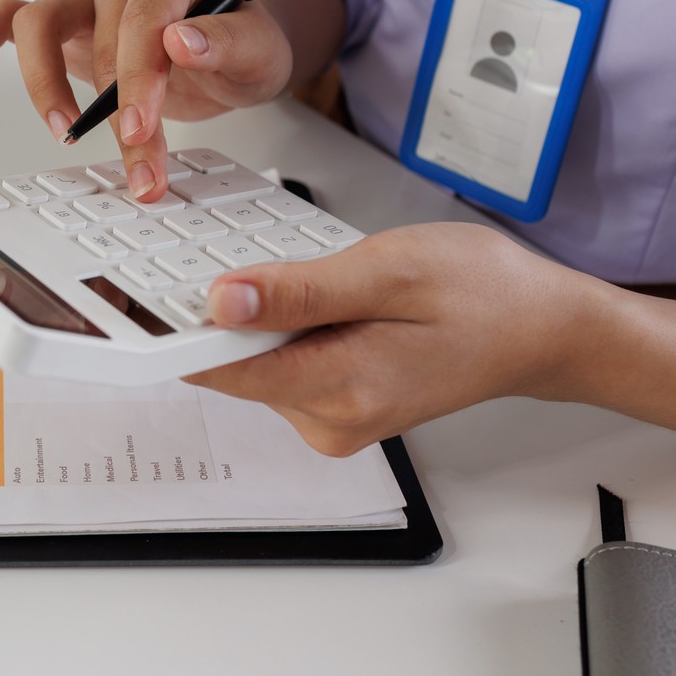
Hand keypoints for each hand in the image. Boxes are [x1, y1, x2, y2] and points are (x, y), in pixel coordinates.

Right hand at [0, 0, 292, 199]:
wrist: (229, 49)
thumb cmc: (242, 43)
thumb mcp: (262, 50)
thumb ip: (229, 41)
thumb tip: (181, 40)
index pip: (145, 15)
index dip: (139, 77)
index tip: (141, 128)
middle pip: (103, 36)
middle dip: (117, 112)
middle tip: (139, 166)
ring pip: (40, 21)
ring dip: (46, 83)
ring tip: (64, 131)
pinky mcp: (66, 22)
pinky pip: (10, 15)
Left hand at [183, 223, 607, 455]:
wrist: (542, 327)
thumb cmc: (484, 293)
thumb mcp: (388, 270)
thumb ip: (300, 291)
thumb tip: (221, 303)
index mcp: (343, 387)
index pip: (223, 370)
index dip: (175, 330)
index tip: (133, 297)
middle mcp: (333, 419)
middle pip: (238, 364)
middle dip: (231, 309)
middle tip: (251, 256)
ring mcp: (337, 419)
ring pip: (260, 361)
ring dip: (266, 315)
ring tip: (316, 274)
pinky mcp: (340, 407)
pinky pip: (287, 363)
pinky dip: (289, 327)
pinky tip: (324, 296)